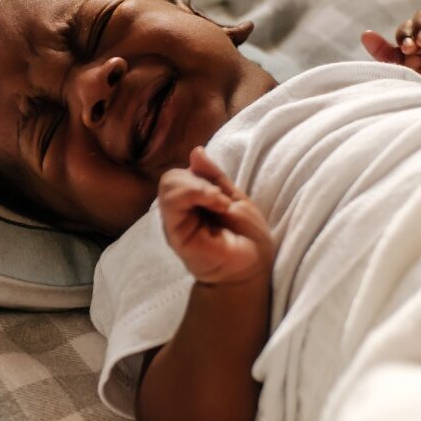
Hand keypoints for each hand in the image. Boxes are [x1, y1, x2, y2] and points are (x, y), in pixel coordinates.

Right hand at [158, 147, 274, 286]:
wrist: (253, 269)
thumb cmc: (248, 239)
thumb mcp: (235, 198)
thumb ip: (213, 177)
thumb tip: (195, 151)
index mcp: (191, 203)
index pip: (182, 174)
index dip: (201, 175)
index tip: (223, 193)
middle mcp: (179, 212)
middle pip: (170, 177)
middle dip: (198, 180)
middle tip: (221, 199)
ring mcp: (175, 223)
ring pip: (168, 185)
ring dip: (198, 187)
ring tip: (219, 203)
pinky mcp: (176, 234)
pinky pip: (172, 202)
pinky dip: (195, 194)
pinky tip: (216, 206)